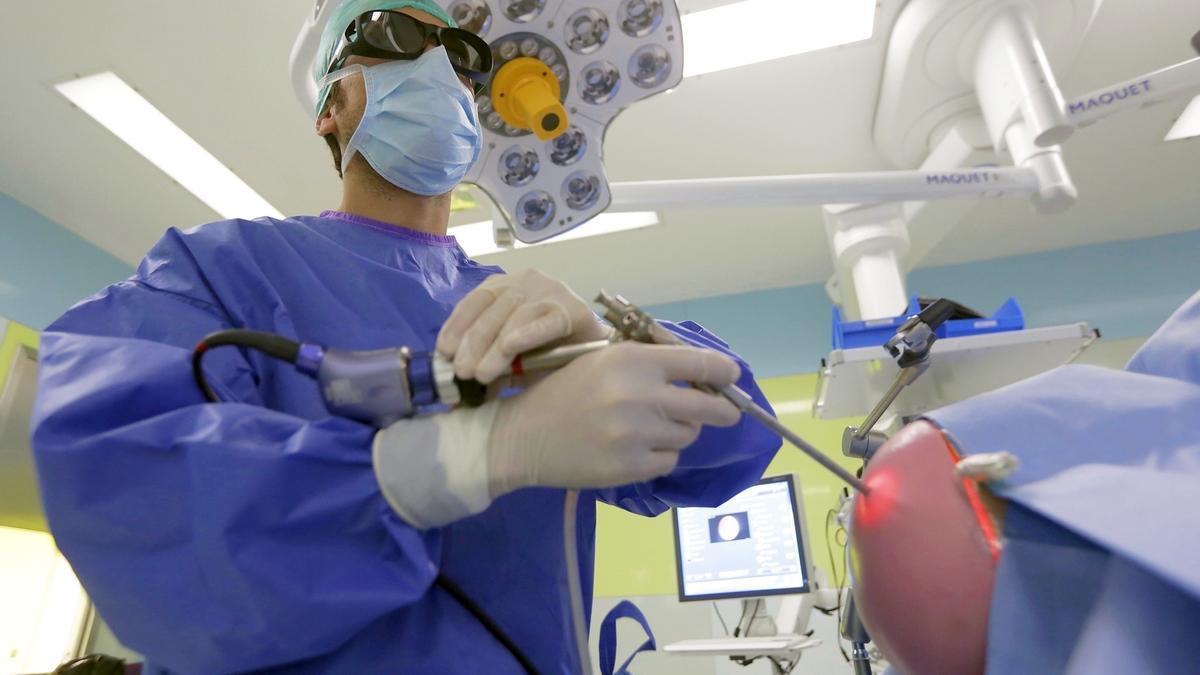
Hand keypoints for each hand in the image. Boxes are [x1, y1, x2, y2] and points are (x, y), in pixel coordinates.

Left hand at [436, 270, 611, 384]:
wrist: (594, 357)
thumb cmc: (548, 356)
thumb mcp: (510, 361)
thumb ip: (486, 368)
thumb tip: (457, 394)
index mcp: (507, 287)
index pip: (476, 300)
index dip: (457, 324)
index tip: (444, 351)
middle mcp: (528, 282)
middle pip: (493, 307)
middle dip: (474, 341)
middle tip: (462, 372)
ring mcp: (553, 291)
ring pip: (517, 314)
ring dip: (495, 345)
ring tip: (482, 374)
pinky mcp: (575, 309)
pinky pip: (548, 320)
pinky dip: (528, 333)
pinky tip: (511, 347)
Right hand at [486, 342, 742, 493]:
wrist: (523, 435)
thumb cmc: (563, 391)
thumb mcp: (601, 361)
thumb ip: (647, 364)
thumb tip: (701, 372)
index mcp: (632, 361)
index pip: (699, 362)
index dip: (723, 371)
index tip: (732, 376)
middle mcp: (639, 395)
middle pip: (709, 406)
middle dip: (723, 410)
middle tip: (726, 412)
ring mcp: (637, 434)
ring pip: (688, 434)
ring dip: (679, 431)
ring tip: (651, 427)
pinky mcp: (632, 467)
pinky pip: (669, 460)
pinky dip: (660, 454)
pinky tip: (635, 447)